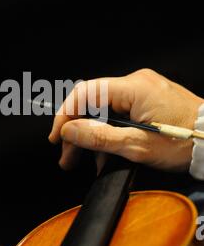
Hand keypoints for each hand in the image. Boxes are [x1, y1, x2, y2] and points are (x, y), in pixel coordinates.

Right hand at [49, 69, 203, 171]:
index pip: (86, 93)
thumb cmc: (187, 143)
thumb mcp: (138, 146)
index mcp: (134, 88)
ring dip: (93, 135)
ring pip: (105, 110)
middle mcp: (136, 83)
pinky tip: (106, 153)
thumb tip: (70, 131)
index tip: (58, 136)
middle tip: (68, 157)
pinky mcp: (147, 99)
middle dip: (78, 130)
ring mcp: (143, 90)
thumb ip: (100, 138)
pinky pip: (119, 112)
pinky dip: (110, 131)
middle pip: (93, 103)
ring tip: (87, 162)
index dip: (66, 114)